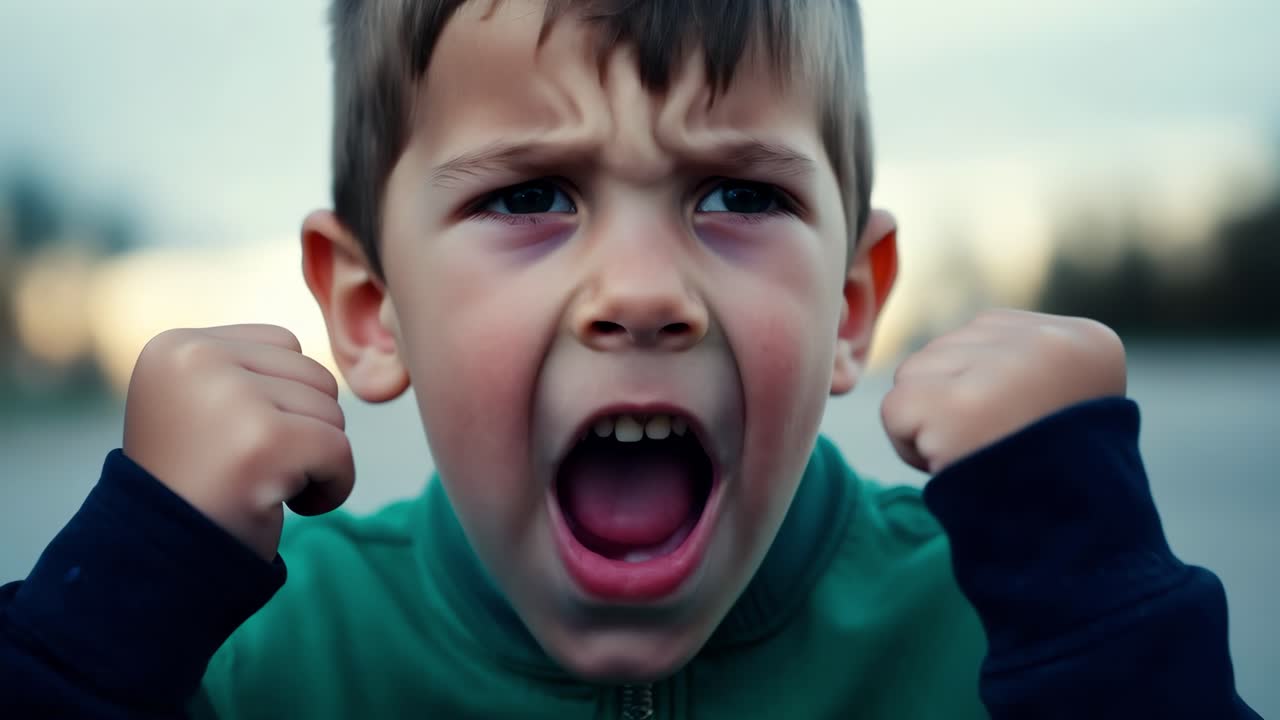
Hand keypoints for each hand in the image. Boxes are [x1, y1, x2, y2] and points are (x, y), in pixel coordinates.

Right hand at [123, 324, 353, 560]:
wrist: (160, 568)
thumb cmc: (196, 489)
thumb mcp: (201, 407)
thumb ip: (247, 369)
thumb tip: (312, 360)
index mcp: (178, 346)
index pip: (284, 346)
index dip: (281, 402)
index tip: (236, 442)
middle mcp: (196, 360)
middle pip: (314, 377)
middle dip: (303, 431)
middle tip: (251, 470)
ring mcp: (230, 398)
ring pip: (333, 414)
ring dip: (314, 461)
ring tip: (261, 485)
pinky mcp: (264, 442)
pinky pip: (341, 452)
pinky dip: (331, 488)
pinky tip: (288, 506)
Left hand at [882, 310, 1125, 473]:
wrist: (1076, 548)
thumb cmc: (1058, 486)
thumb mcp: (1063, 405)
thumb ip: (1016, 365)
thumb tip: (951, 353)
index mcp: (1084, 341)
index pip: (986, 335)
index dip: (984, 391)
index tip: (1023, 431)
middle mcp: (1047, 342)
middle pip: (946, 350)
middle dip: (952, 403)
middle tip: (996, 449)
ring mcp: (999, 371)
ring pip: (914, 373)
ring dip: (928, 422)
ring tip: (977, 457)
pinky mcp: (954, 407)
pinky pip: (894, 408)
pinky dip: (908, 447)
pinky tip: (952, 466)